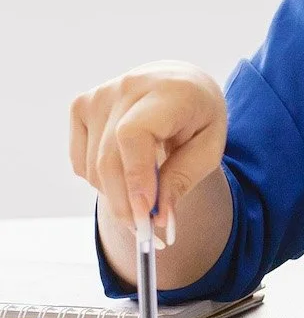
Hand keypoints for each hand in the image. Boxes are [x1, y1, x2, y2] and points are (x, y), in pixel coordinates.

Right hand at [69, 61, 227, 230]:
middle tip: (145, 233)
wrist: (179, 83)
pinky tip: (127, 172)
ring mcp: (99, 96)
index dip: (136, 177)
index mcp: (168, 91)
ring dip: (116, 196)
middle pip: (109, 158)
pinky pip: (81, 162)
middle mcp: (127, 88)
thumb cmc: (199, 118)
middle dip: (125, 204)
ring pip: (93, 167)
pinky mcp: (81, 106)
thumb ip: (183, 181)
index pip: (134, 134)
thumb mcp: (209, 149)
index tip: (146, 213)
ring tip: (145, 201)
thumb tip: (158, 220)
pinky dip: (101, 181)